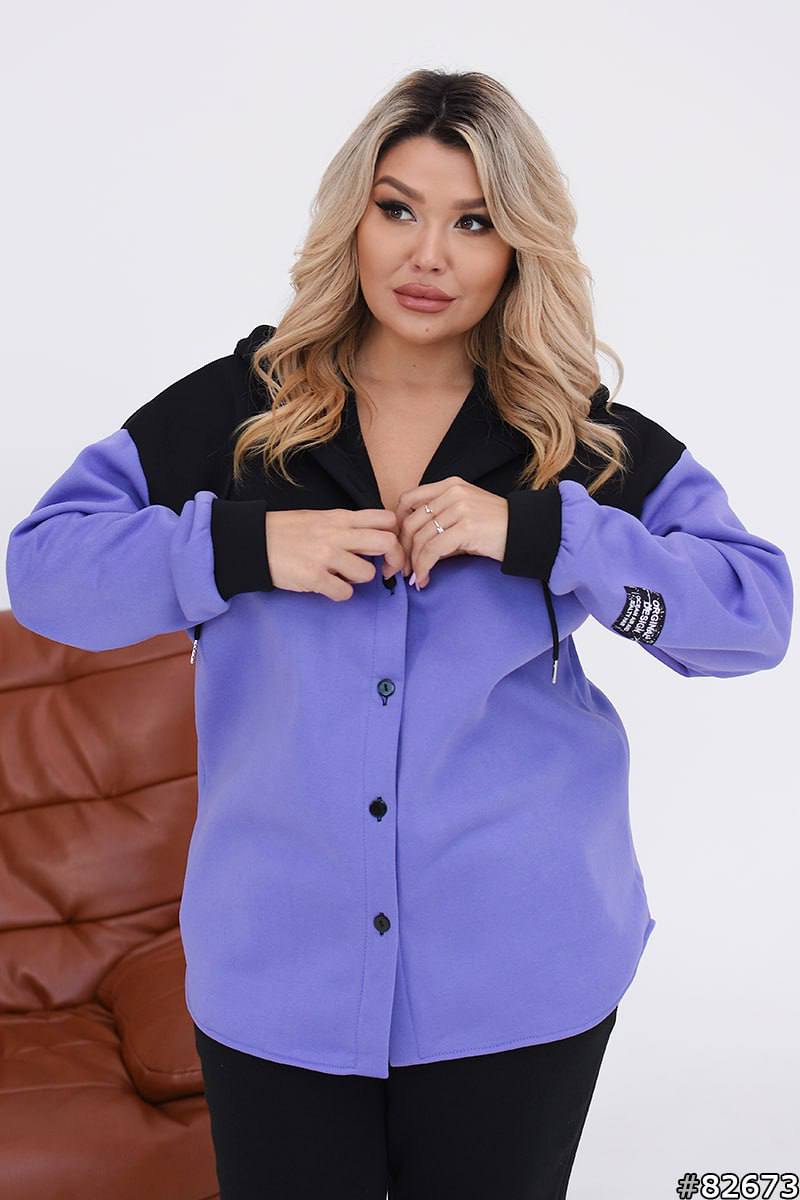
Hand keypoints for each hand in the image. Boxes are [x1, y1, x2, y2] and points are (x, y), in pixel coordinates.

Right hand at [265, 509, 405, 599]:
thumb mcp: (319, 518)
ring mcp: (326, 556)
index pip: (385, 519)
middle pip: (387, 543)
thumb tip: (372, 540)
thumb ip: (346, 526)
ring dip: (359, 579)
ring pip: (367, 573)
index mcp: (340, 518)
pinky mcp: (314, 577)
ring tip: (343, 576)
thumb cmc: (286, 531)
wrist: (253, 542)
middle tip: (386, 570)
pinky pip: (344, 593)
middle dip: (394, 560)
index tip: (388, 547)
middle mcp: (337, 534)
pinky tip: (328, 587)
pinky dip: (340, 594)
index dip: (395, 535)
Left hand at [394, 477, 508, 588]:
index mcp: (450, 485)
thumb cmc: (496, 528)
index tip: (397, 545)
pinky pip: (433, 550)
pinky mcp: (466, 527)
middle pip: (411, 522)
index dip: (398, 525)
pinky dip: (424, 567)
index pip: (408, 500)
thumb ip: (439, 522)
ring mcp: (460, 508)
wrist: (526, 532)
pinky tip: (425, 578)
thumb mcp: (464, 515)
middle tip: (401, 569)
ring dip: (414, 563)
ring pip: (420, 538)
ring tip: (415, 577)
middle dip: (402, 550)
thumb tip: (411, 547)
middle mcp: (453, 492)